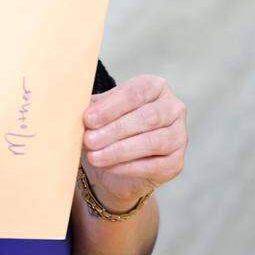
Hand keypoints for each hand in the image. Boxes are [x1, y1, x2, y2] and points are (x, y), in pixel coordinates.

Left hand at [81, 74, 187, 210]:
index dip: (111, 106)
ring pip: (153, 142)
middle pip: (147, 117)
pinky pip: (154, 165)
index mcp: (154, 87)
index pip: (135, 92)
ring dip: (120, 150)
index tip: (88, 119)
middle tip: (89, 140)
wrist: (115, 166)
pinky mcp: (176, 163)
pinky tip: (108, 167)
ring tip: (94, 156)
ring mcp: (179, 136)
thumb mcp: (98, 112)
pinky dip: (128, 167)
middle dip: (115, 129)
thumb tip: (75, 103)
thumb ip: (92, 106)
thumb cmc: (107, 129)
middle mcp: (173, 108)